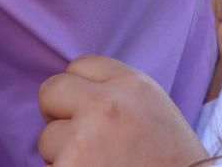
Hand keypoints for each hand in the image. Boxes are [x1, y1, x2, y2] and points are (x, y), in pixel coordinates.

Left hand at [38, 56, 207, 166]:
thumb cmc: (175, 164)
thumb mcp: (156, 112)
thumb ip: (119, 94)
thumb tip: (77, 91)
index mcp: (133, 85)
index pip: (80, 64)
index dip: (80, 90)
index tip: (85, 110)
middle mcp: (106, 104)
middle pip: (52, 90)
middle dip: (57, 114)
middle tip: (77, 139)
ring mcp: (84, 139)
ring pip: (47, 138)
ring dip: (64, 155)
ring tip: (100, 166)